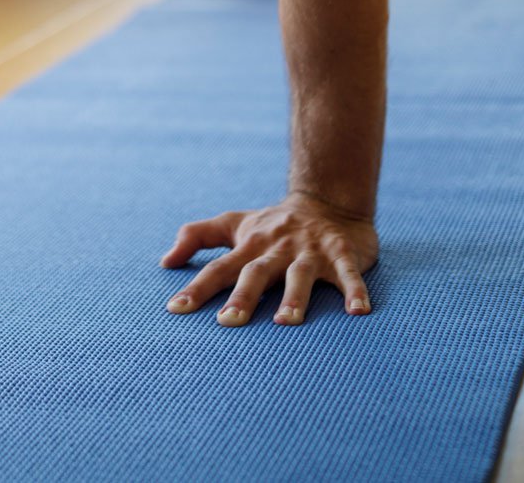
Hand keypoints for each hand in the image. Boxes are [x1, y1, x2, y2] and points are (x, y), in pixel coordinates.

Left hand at [160, 192, 378, 325]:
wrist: (328, 200)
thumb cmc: (274, 224)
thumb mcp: (234, 224)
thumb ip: (198, 236)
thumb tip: (165, 261)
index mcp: (250, 246)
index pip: (218, 268)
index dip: (197, 287)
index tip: (176, 309)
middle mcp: (277, 248)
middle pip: (256, 273)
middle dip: (242, 297)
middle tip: (227, 322)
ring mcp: (309, 251)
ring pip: (299, 275)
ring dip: (294, 298)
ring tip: (285, 323)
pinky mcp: (341, 254)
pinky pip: (347, 274)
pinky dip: (354, 291)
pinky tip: (358, 313)